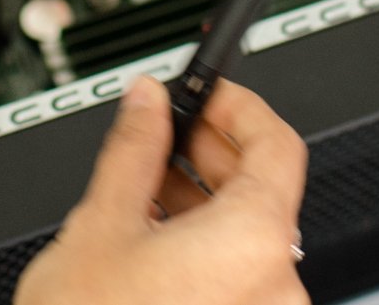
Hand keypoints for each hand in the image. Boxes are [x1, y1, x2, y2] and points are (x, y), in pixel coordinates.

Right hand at [16, 77, 309, 304]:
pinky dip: (206, 253)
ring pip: (248, 241)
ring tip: (146, 192)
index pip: (277, 144)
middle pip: (266, 192)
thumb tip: (146, 103)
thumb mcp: (100, 225)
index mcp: (255, 241)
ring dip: (205, 205)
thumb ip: (134, 150)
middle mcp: (277, 285)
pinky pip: (239, 281)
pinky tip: (155, 245)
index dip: (238, 106)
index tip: (205, 92)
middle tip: (166, 133)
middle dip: (213, 155)